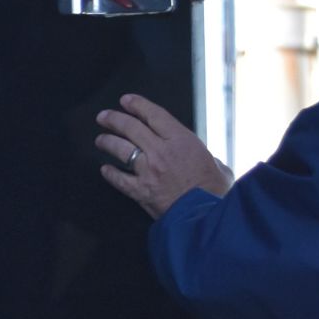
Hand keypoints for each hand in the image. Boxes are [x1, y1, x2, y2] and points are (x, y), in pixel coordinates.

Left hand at [95, 93, 233, 218]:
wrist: (208, 217)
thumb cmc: (217, 192)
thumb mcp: (218, 167)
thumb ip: (207, 158)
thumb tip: (208, 160)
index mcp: (182, 141)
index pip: (154, 115)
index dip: (138, 105)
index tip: (126, 100)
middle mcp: (161, 151)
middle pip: (131, 128)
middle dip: (114, 119)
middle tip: (103, 117)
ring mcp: (148, 171)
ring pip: (120, 149)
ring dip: (107, 142)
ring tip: (100, 140)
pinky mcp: (140, 190)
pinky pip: (119, 178)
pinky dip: (110, 173)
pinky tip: (105, 170)